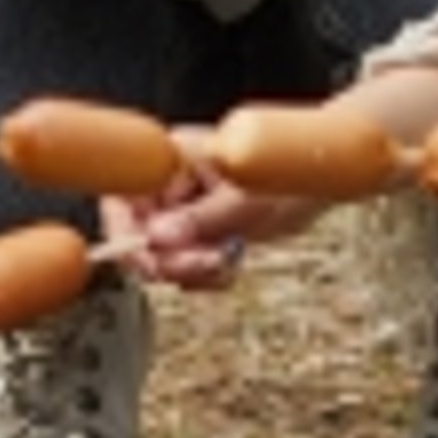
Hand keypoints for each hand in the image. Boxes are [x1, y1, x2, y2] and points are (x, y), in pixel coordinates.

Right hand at [110, 148, 289, 292]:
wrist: (315, 185)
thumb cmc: (285, 175)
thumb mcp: (243, 199)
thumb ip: (199, 218)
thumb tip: (156, 237)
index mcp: (170, 161)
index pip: (122, 195)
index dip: (124, 233)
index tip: (151, 262)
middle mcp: (169, 186)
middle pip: (139, 234)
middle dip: (170, 259)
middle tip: (206, 263)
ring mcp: (183, 211)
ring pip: (162, 256)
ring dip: (191, 271)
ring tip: (225, 262)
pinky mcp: (198, 233)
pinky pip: (186, 266)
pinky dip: (205, 276)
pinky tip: (228, 266)